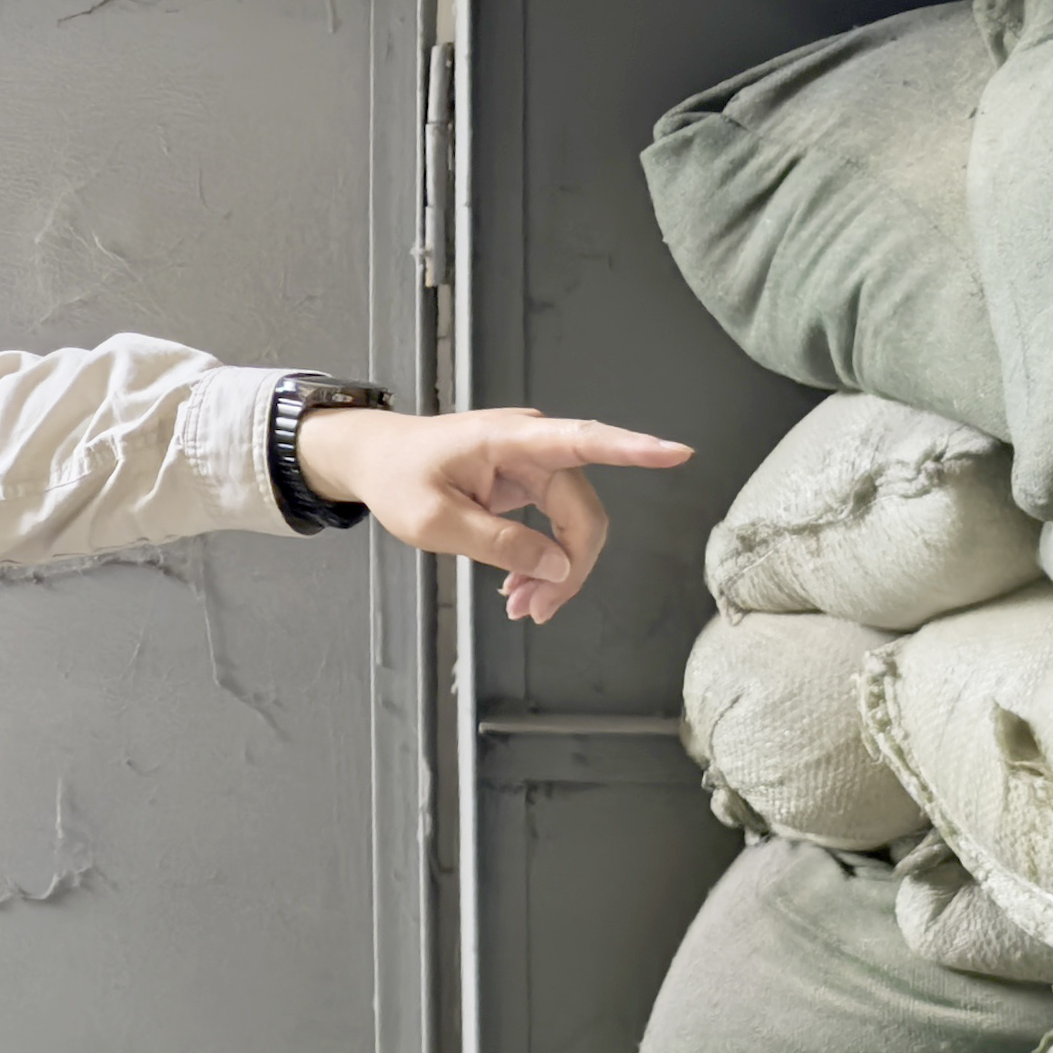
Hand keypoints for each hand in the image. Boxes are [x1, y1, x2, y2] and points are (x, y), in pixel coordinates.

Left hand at [292, 405, 690, 623]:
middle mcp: (532, 445)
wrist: (375, 460)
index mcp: (510, 440)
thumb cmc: (398, 478)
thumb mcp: (436, 521)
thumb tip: (559, 567)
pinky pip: (554, 526)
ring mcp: (533, 463)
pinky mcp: (528, 482)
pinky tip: (521, 589)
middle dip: (569, 567)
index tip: (677, 452)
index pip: (583, 441)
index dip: (633, 449)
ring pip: (572, 525)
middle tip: (533, 612)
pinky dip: (543, 561)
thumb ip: (498, 544)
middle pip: (581, 512)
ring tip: (522, 607)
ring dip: (556, 571)